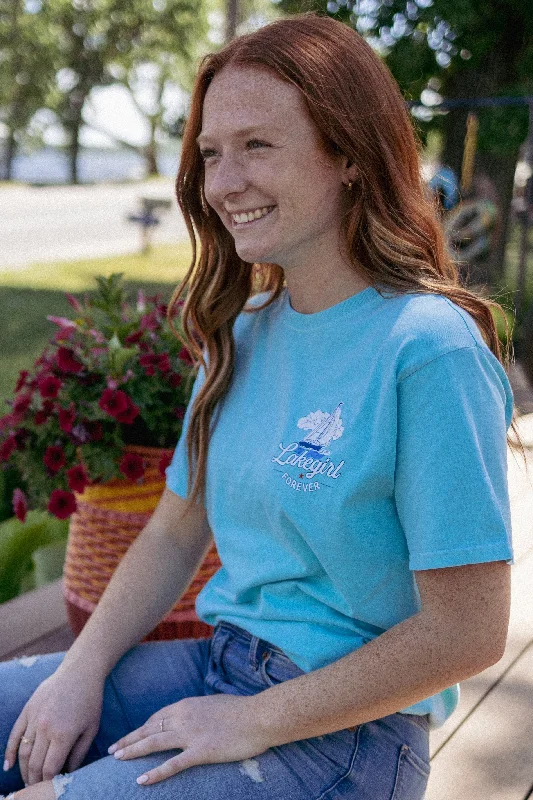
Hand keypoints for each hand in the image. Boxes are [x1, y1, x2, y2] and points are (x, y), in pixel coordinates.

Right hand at [4, 666, 103, 785]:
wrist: (80, 671)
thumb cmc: (90, 700)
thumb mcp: (91, 729)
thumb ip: (79, 754)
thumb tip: (69, 772)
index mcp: (63, 735)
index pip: (49, 768)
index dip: (49, 782)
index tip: (51, 786)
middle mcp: (45, 728)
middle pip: (34, 764)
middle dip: (35, 780)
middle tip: (37, 788)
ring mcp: (34, 718)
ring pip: (23, 752)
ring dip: (23, 770)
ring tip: (27, 780)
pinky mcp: (28, 709)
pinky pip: (15, 734)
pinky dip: (10, 752)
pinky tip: (8, 765)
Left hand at [108, 694, 270, 785]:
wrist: (258, 716)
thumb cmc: (241, 710)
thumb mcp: (214, 703)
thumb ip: (198, 710)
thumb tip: (191, 716)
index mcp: (187, 705)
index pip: (157, 717)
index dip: (141, 728)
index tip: (131, 736)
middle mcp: (183, 717)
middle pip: (149, 729)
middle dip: (129, 739)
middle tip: (112, 749)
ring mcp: (191, 735)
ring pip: (154, 743)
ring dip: (133, 751)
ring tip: (117, 759)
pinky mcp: (200, 752)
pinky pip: (173, 765)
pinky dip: (155, 773)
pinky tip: (141, 781)